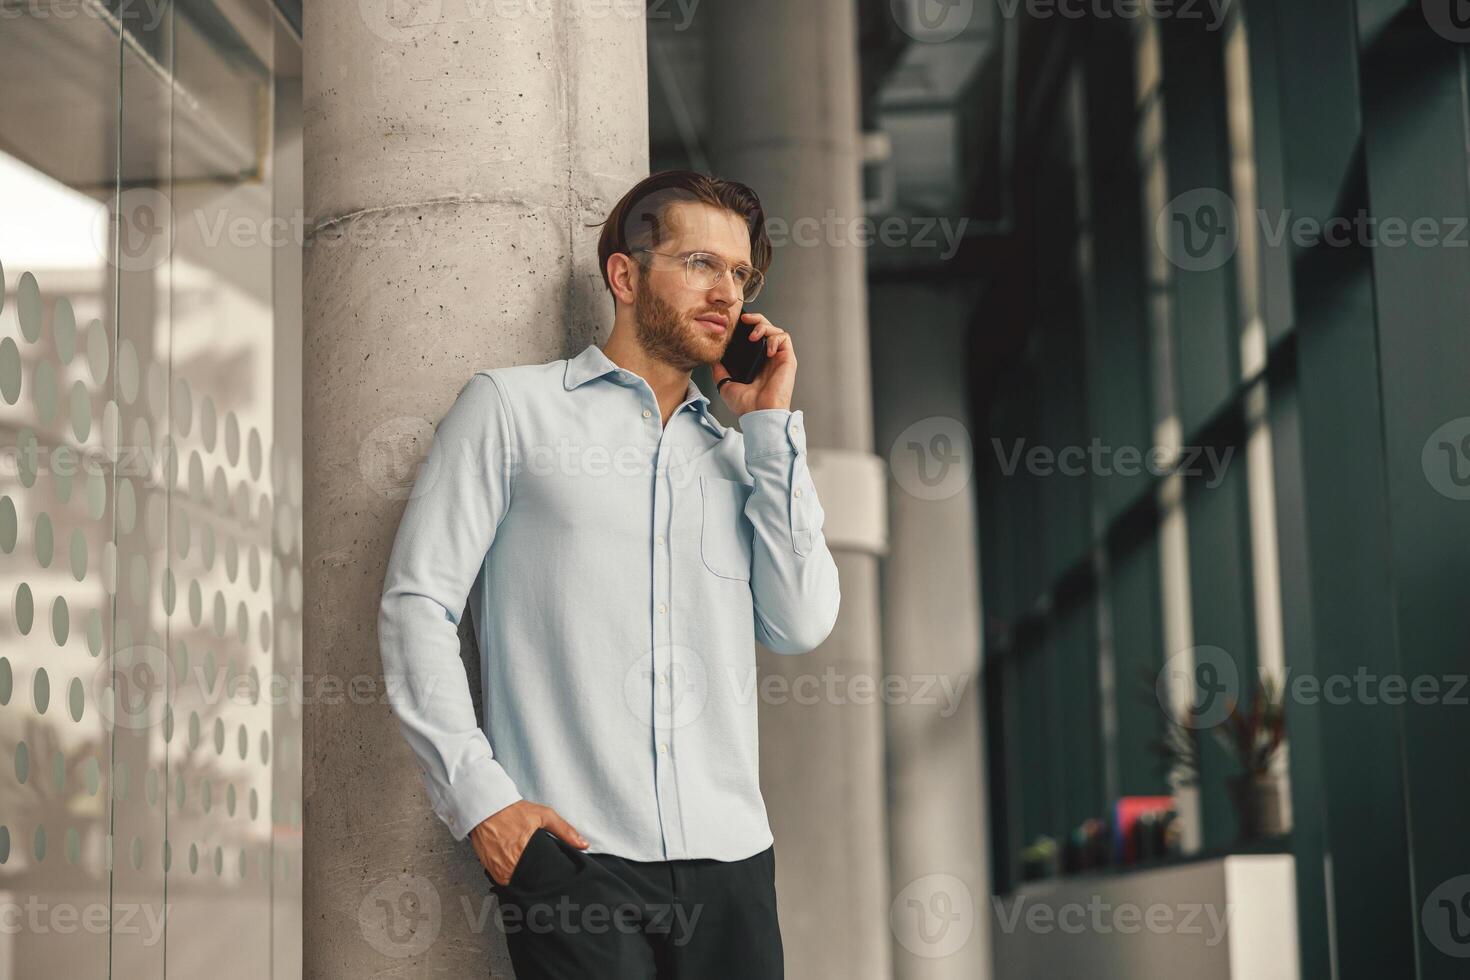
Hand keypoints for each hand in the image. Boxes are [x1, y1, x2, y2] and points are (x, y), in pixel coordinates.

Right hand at [469, 800, 587, 886]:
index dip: (548, 878)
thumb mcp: (544, 815)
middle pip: (528, 882)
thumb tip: (583, 844)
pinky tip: (515, 867)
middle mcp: (508, 865)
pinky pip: (502, 880)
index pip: (541, 877)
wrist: (486, 807)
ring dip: (522, 878)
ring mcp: (497, 868)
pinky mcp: (488, 869)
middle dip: (536, 879)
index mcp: (524, 853)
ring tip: (528, 869)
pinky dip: (510, 876)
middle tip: (541, 871)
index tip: (552, 874)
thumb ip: (565, 831)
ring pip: (515, 883)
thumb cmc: (514, 811)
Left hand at [713, 313, 795, 413]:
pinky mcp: (787, 359)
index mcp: (756, 363)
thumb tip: (713, 359)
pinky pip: (784, 339)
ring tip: (753, 335)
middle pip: (767, 329)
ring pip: (776, 331)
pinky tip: (766, 348)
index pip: (754, 338)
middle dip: (757, 320)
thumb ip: (720, 371)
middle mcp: (768, 359)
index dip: (748, 327)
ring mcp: (778, 358)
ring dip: (764, 327)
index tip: (737, 324)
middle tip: (746, 319)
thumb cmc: (746, 405)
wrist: (758, 413)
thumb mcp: (725, 384)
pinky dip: (775, 338)